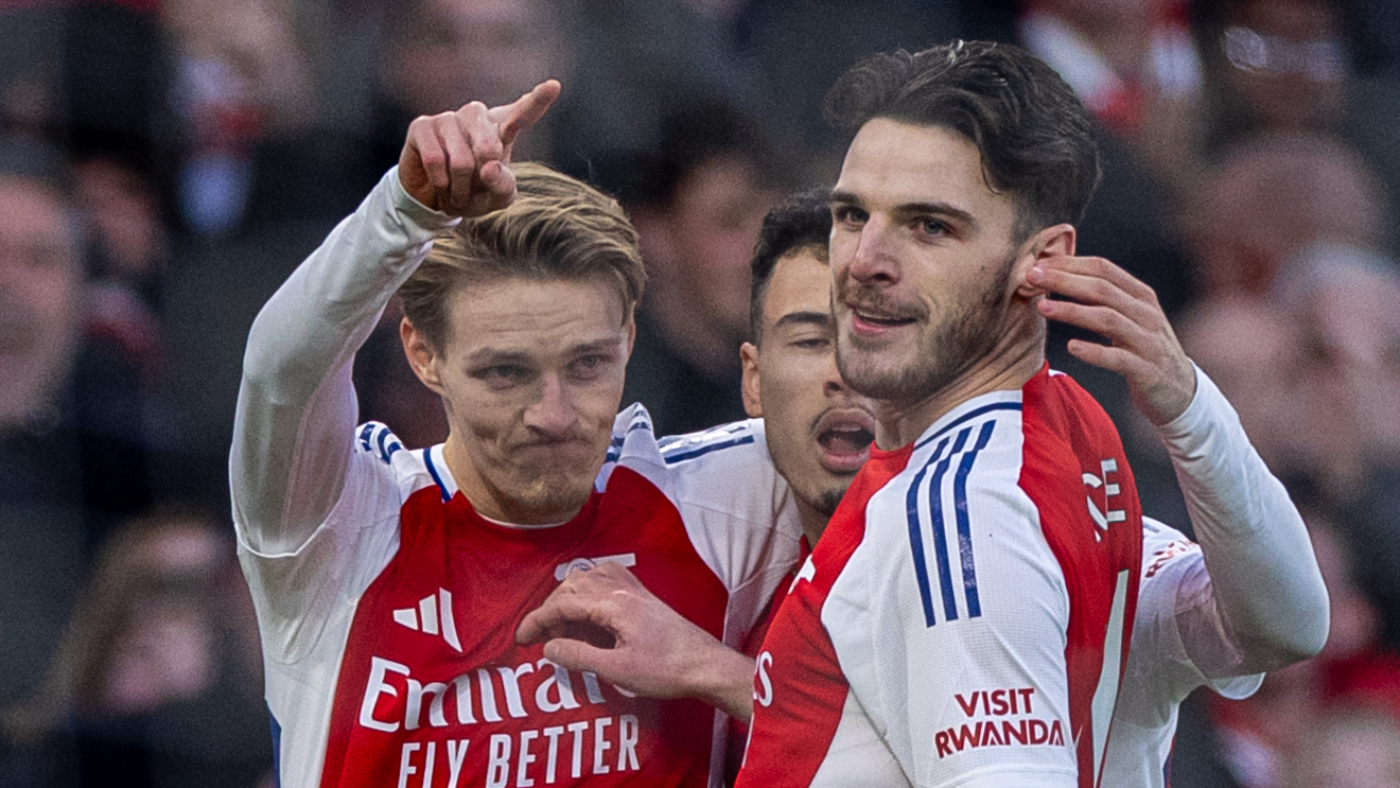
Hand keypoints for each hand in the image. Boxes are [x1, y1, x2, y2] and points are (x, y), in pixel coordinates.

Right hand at [398, 80, 560, 216]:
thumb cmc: (474, 193)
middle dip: (481, 178)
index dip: (538, 100)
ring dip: (459, 187)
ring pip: (460, 161)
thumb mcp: (497, 198)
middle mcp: (477, 116)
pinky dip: (440, 182)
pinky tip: (439, 181)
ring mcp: (449, 118)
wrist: (434, 199)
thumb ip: (503, 186)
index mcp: (502, 129)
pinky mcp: (422, 126)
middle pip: (489, 147)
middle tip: (474, 186)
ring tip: (457, 189)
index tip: (554, 86)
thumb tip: (489, 166)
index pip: (523, 114)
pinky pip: (435, 160)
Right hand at [516, 561, 755, 719]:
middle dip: (550, 609)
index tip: (521, 639)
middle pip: (571, 585)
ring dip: (567, 598)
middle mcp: (622, 588)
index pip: (563, 604)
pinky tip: (587, 611)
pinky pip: (604, 579)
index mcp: (613, 604)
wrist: (705, 663)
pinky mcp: (641, 596)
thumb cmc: (665, 669)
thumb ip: (579, 656)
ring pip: (587, 578)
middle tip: (543, 639)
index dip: (537, 620)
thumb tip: (548, 648)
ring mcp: (633, 588)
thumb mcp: (618, 670)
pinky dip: (586, 591)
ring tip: (562, 628)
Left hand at [1030, 255, 1195, 424]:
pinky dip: (1094, 352)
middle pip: (1102, 289)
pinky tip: (1072, 347)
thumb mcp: (1129, 318)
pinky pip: (1118, 359)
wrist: (1182, 391)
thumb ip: (1102, 299)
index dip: (1070, 264)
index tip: (1038, 262)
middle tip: (1032, 277)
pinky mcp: (1147, 370)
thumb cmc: (1143, 350)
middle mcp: (1146, 314)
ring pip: (1108, 319)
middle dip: (1064, 280)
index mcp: (1141, 295)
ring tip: (1043, 307)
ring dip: (1073, 311)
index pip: (1103, 269)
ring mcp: (1149, 342)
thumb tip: (1057, 277)